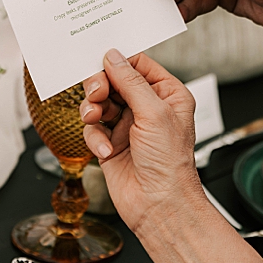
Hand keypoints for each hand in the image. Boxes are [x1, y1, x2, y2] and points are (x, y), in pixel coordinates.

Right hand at [79, 49, 201, 233]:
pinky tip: (106, 150)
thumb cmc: (170, 164)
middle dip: (100, 88)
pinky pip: (91, 129)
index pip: (138, 65)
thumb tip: (113, 58)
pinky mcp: (110, 143)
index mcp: (167, 95)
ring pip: (97, 104)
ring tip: (95, 120)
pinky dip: (94, 138)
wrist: (158, 204)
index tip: (101, 65)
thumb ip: (131, 82)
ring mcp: (127, 125)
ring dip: (92, 112)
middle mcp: (147, 108)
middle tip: (96, 95)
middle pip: (112, 82)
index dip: (117, 64)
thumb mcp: (154, 113)